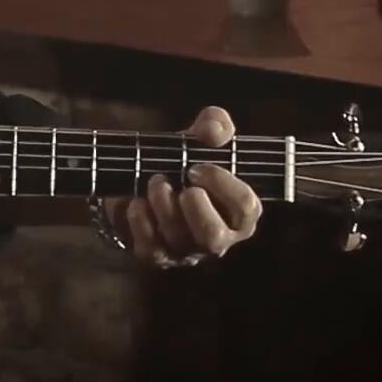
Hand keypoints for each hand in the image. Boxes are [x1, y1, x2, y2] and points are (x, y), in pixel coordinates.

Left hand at [104, 106, 262, 268]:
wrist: (142, 178)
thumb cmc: (183, 162)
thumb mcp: (200, 138)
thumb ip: (215, 125)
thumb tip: (216, 130)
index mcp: (238, 211)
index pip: (246, 209)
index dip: (222, 186)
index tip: (196, 167)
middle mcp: (218, 238)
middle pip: (214, 237)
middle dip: (192, 206)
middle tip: (174, 180)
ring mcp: (187, 251)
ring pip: (179, 240)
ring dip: (162, 204)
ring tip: (153, 181)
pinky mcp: (158, 256)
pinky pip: (151, 251)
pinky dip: (140, 223)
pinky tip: (135, 202)